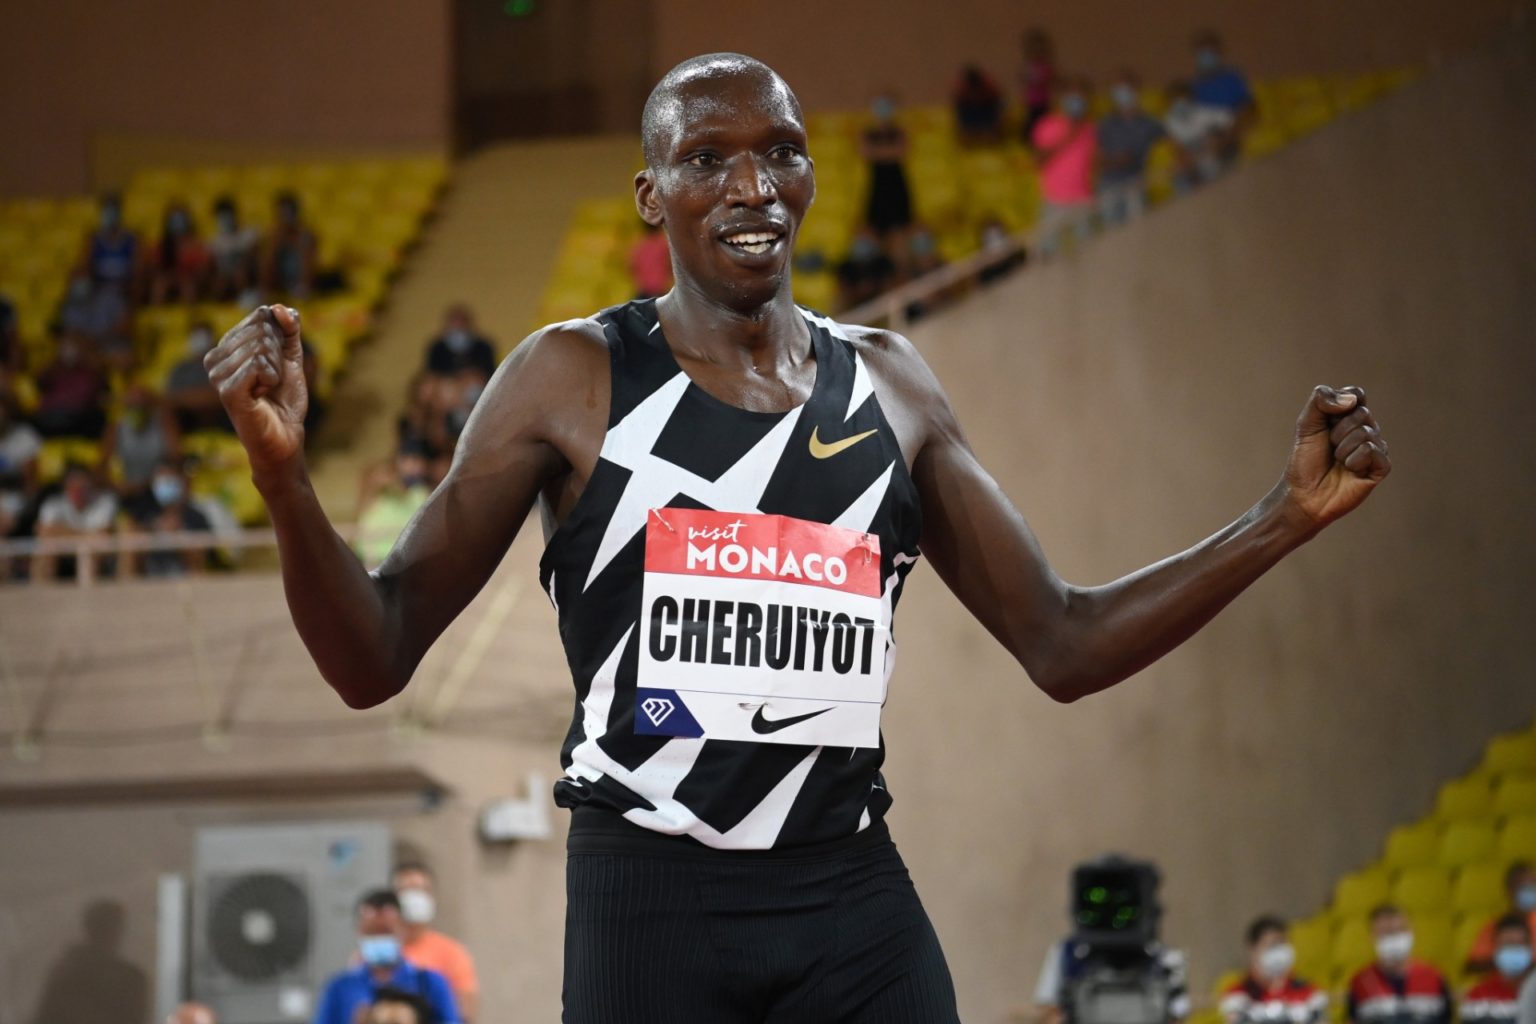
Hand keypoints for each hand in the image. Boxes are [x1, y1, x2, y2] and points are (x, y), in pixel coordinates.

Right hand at [205, 305, 308, 473]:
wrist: (286, 436)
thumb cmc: (284, 399)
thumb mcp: (291, 357)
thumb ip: (289, 330)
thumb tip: (279, 307)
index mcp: (226, 347)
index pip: (260, 317)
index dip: (280, 339)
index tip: (275, 364)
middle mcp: (215, 359)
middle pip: (262, 331)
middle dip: (279, 356)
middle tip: (272, 381)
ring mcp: (218, 375)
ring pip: (262, 348)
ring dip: (276, 371)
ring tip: (266, 390)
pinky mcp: (226, 391)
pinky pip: (259, 365)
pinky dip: (271, 380)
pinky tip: (262, 396)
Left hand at [1280, 385, 1390, 531]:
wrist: (1304, 493)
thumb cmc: (1306, 460)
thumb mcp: (1306, 424)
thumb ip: (1321, 400)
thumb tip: (1352, 400)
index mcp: (1350, 417)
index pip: (1356, 395)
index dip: (1338, 406)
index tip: (1325, 423)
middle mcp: (1366, 429)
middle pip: (1361, 413)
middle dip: (1336, 432)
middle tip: (1329, 447)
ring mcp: (1376, 448)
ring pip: (1365, 433)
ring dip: (1342, 449)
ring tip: (1337, 461)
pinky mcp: (1381, 467)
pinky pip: (1371, 451)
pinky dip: (1353, 460)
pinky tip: (1349, 470)